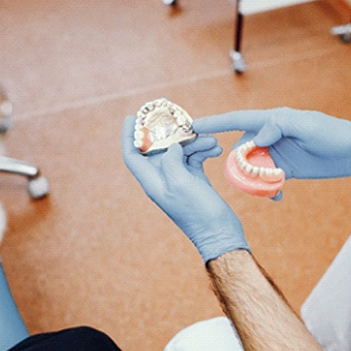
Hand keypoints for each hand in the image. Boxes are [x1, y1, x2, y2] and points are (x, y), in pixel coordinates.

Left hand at [122, 115, 248, 262]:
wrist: (220, 234)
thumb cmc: (198, 213)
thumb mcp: (181, 183)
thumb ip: (171, 160)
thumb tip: (173, 145)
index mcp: (152, 182)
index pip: (132, 155)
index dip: (129, 136)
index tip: (132, 117)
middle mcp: (162, 179)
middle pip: (158, 148)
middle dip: (169, 132)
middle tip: (179, 116)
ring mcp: (178, 180)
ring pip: (180, 151)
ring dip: (194, 142)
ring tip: (211, 140)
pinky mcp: (194, 180)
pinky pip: (194, 158)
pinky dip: (203, 151)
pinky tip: (216, 149)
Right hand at [194, 107, 350, 178]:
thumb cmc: (333, 133)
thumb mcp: (308, 126)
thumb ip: (279, 127)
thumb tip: (255, 139)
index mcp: (271, 121)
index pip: (237, 121)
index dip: (214, 123)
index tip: (194, 127)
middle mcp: (268, 136)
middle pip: (240, 150)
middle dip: (237, 165)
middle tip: (245, 178)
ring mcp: (274, 153)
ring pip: (251, 168)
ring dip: (253, 181)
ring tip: (267, 189)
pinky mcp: (282, 168)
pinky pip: (265, 180)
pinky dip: (267, 189)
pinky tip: (276, 195)